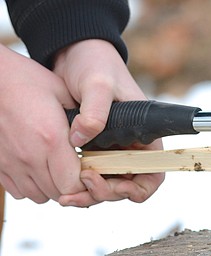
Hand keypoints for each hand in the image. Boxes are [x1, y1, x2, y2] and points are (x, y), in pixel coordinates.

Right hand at [0, 44, 85, 202]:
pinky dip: (33, 185)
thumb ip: (80, 118)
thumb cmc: (25, 81)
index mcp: (51, 138)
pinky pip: (19, 191)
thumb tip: (93, 134)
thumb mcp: (62, 93)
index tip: (88, 169)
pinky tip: (38, 168)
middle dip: (71, 184)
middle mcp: (30, 156)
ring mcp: (11, 163)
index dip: (85, 181)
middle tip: (75, 168)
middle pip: (58, 192)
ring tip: (57, 168)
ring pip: (39, 196)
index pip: (73, 183)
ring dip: (53, 186)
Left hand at [53, 39, 163, 205]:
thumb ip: (95, 111)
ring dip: (90, 194)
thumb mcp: (99, 83)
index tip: (115, 185)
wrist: (77, 55)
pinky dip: (80, 185)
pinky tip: (65, 184)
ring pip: (108, 183)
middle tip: (81, 187)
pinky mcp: (94, 148)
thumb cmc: (97, 64)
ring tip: (67, 194)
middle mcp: (131, 146)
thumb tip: (81, 138)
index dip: (138, 188)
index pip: (153, 172)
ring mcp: (112, 148)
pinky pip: (92, 174)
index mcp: (144, 134)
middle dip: (106, 192)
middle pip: (128, 184)